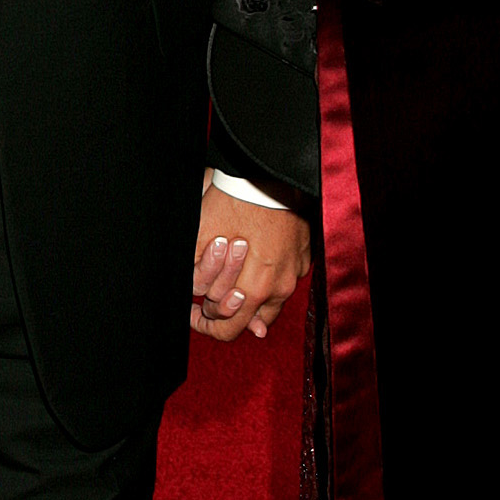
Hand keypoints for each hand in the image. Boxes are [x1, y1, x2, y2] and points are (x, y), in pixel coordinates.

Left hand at [192, 184, 311, 344]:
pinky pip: (285, 279)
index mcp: (255, 289)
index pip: (228, 328)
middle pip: (250, 322)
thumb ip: (199, 278)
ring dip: (250, 299)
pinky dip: (269, 278)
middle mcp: (281, 287)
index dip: (205, 323)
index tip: (194, 312)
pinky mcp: (304, 257)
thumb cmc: (232, 203)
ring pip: (270, 304)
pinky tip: (255, 262)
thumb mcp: (201, 239)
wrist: (265, 172)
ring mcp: (296, 272)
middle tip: (208, 301)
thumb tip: (204, 304)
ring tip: (232, 282)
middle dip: (225, 313)